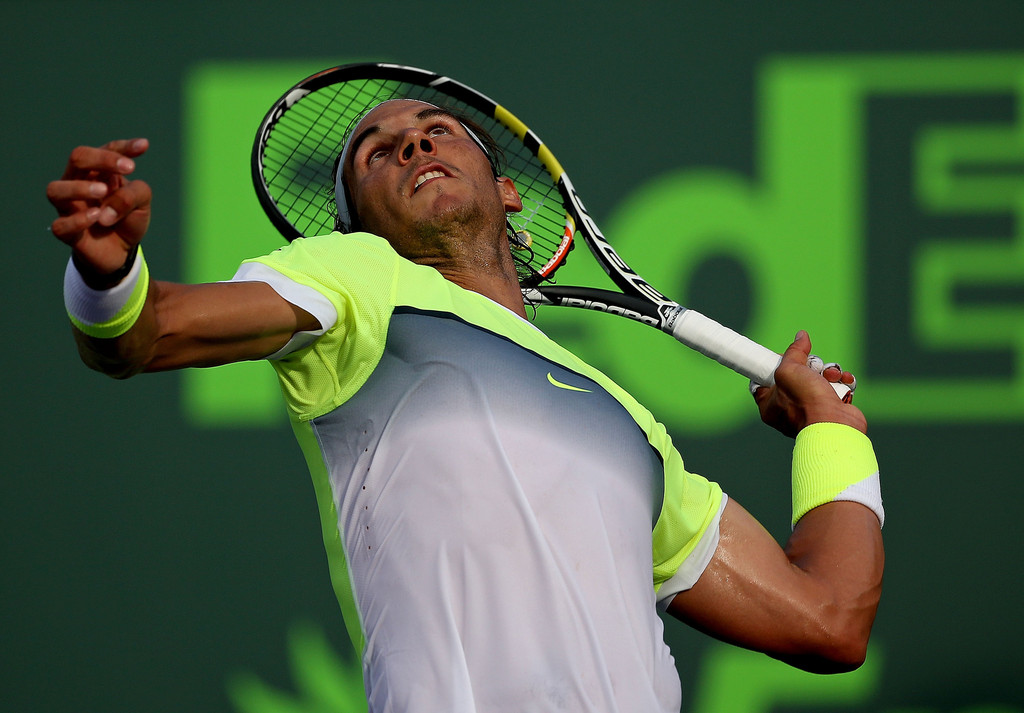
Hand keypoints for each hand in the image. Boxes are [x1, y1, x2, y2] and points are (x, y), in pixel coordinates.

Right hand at [47, 139, 151, 285]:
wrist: (122, 252)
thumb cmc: (128, 219)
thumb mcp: (142, 203)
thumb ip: (133, 194)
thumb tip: (108, 201)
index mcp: (99, 172)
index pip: (107, 149)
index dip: (124, 147)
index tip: (144, 146)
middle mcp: (79, 183)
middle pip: (78, 158)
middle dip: (103, 158)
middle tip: (129, 169)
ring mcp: (69, 207)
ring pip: (55, 189)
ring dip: (80, 188)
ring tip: (103, 192)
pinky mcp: (67, 232)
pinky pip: (60, 225)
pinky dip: (77, 220)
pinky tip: (96, 217)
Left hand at [751, 330, 866, 437]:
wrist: (835, 424)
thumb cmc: (806, 402)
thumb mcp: (790, 369)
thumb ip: (794, 351)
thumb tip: (801, 335)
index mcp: (770, 405)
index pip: (764, 381)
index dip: (774, 365)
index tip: (784, 357)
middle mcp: (788, 409)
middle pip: (796, 376)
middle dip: (809, 366)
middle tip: (812, 366)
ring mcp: (811, 409)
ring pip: (818, 379)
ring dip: (828, 371)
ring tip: (831, 375)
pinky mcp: (831, 408)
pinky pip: (835, 388)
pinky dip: (841, 381)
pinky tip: (844, 380)